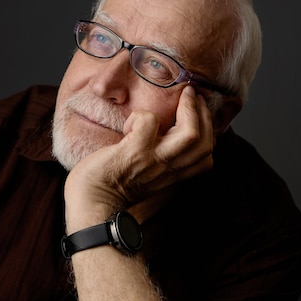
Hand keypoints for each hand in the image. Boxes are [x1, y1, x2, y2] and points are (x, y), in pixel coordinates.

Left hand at [64, 86, 213, 224]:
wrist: (91, 204)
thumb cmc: (113, 186)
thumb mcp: (146, 175)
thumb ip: (160, 160)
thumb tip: (164, 134)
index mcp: (172, 175)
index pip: (206, 155)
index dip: (209, 130)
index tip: (199, 112)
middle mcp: (167, 169)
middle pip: (204, 143)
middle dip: (203, 114)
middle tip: (192, 96)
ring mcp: (152, 160)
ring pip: (190, 134)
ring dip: (188, 109)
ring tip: (181, 96)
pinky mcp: (133, 152)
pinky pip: (149, 122)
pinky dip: (141, 115)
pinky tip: (131, 123)